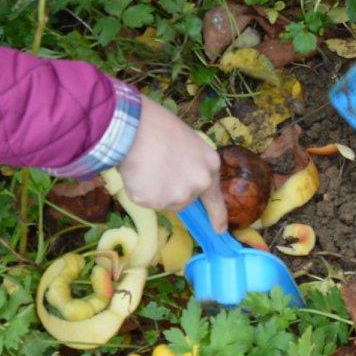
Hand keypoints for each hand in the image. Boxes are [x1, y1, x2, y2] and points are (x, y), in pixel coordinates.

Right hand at [113, 94, 225, 226]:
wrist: (135, 127)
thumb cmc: (159, 125)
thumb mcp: (188, 143)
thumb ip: (190, 164)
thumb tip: (180, 177)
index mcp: (210, 166)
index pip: (215, 197)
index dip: (217, 215)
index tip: (220, 230)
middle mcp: (198, 184)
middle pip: (184, 198)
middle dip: (172, 188)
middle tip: (158, 166)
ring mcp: (178, 195)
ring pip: (163, 201)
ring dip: (154, 190)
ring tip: (146, 166)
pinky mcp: (155, 202)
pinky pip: (144, 200)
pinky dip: (138, 189)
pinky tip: (137, 172)